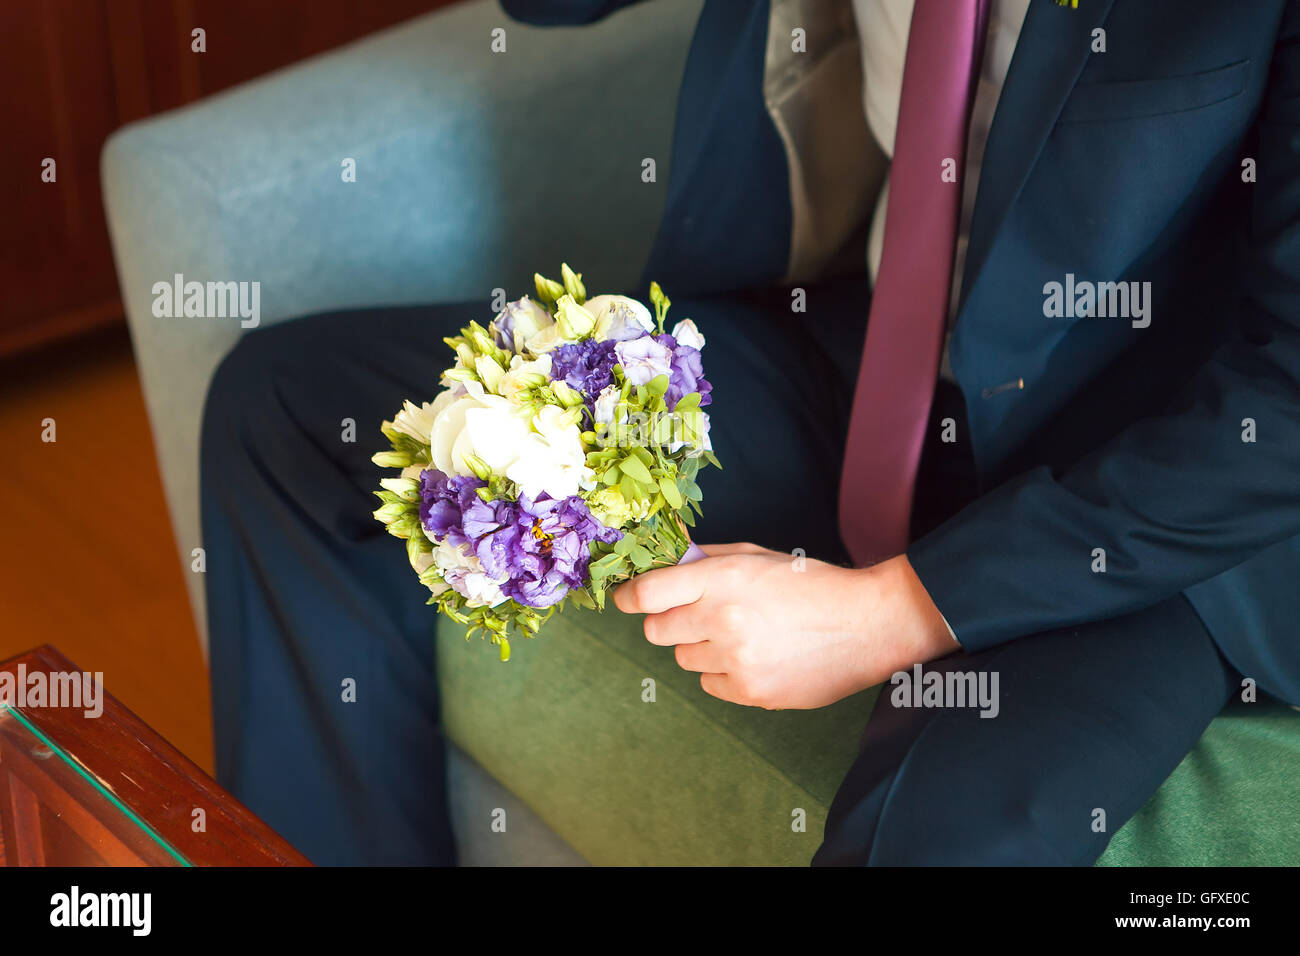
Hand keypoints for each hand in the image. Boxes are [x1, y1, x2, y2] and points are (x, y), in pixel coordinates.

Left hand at [612, 543, 957, 709]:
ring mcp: (736, 659)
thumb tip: (661, 549)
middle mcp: (723, 619)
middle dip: (667, 622)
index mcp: (722, 578)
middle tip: (694, 616)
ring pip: (683, 659)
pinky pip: (710, 684)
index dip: (628, 596)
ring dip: (699, 648)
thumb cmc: (810, 584)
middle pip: (656, 631)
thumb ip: (704, 557)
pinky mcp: (751, 692)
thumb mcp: (755, 556)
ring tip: (738, 635)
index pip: (647, 593)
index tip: (625, 598)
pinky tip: (755, 657)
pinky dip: (724, 673)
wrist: (867, 624)